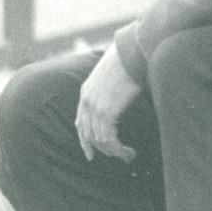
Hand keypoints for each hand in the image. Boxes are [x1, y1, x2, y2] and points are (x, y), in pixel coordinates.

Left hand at [75, 44, 139, 162]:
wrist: (130, 54)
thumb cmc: (127, 61)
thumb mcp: (111, 75)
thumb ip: (109, 89)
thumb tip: (120, 97)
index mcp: (86, 91)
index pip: (80, 122)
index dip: (85, 140)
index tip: (91, 153)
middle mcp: (86, 101)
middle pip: (87, 134)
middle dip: (101, 150)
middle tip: (117, 156)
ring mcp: (94, 107)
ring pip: (99, 140)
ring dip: (114, 152)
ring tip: (128, 155)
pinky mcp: (105, 112)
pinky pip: (108, 139)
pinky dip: (118, 150)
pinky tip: (129, 152)